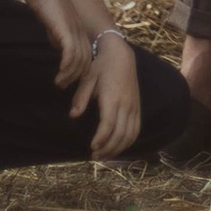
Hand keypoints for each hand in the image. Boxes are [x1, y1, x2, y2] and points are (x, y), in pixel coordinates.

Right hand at [20, 0, 92, 85]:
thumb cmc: (45, 3)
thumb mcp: (54, 25)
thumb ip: (59, 37)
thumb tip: (61, 50)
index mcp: (79, 31)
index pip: (87, 56)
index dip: (80, 72)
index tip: (70, 82)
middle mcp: (81, 31)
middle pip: (87, 61)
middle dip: (77, 78)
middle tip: (63, 87)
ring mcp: (75, 30)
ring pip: (80, 59)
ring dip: (70, 75)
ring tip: (59, 84)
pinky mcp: (66, 29)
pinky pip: (71, 52)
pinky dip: (67, 65)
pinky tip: (60, 73)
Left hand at [74, 30, 140, 156]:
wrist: (121, 54)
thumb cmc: (101, 66)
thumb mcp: (87, 78)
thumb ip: (81, 98)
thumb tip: (73, 115)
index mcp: (112, 97)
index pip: (108, 124)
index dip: (101, 138)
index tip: (92, 147)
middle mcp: (125, 104)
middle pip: (120, 133)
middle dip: (108, 148)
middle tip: (95, 156)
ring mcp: (133, 106)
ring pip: (130, 134)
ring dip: (118, 148)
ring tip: (105, 155)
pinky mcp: (137, 107)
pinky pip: (136, 129)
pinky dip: (128, 141)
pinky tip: (118, 147)